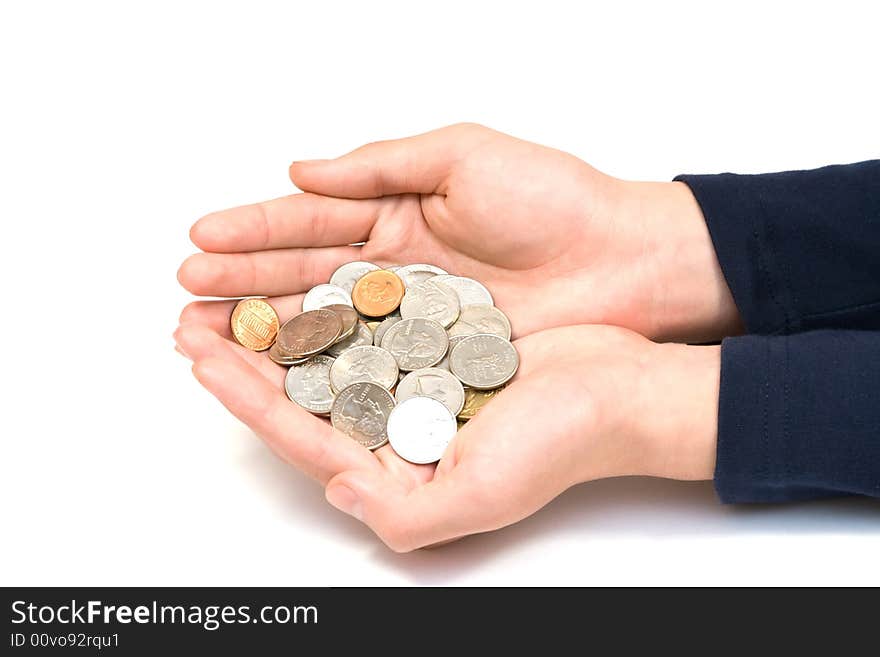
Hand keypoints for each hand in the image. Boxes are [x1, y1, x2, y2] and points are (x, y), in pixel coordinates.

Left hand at [173, 321, 718, 551]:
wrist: (622, 390)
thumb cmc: (562, 443)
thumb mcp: (482, 494)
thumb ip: (403, 513)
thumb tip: (335, 485)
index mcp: (397, 466)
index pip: (301, 433)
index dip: (246, 397)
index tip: (201, 358)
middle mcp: (397, 426)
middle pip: (301, 390)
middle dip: (242, 356)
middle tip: (189, 319)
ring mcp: (414, 382)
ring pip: (328, 350)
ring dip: (276, 322)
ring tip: (226, 293)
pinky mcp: (435, 343)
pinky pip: (370, 318)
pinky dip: (332, 300)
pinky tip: (302, 277)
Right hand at [177, 123, 739, 341]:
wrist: (622, 262)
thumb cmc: (551, 199)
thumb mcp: (462, 157)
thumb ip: (380, 166)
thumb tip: (299, 167)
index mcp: (395, 210)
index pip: (310, 220)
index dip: (254, 229)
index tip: (200, 239)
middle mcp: (392, 264)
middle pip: (303, 274)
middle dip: (242, 282)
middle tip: (186, 293)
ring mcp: (409, 314)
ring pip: (324, 320)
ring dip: (264, 326)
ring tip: (206, 332)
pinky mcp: (431, 355)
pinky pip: (365, 358)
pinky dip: (317, 362)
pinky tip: (274, 366)